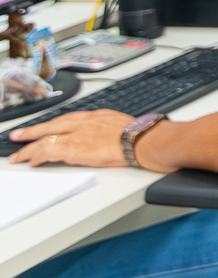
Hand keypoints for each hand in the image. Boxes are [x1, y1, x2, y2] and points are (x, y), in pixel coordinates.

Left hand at [7, 110, 134, 168]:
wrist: (140, 139)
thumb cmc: (137, 134)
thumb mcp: (119, 124)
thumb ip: (104, 128)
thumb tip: (100, 136)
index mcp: (94, 116)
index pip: (66, 120)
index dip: (52, 125)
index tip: (44, 129)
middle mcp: (81, 123)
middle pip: (50, 126)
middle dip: (32, 132)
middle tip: (17, 136)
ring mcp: (75, 135)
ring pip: (44, 139)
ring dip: (29, 148)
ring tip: (18, 155)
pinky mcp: (72, 149)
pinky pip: (47, 151)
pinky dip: (37, 156)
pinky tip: (32, 162)